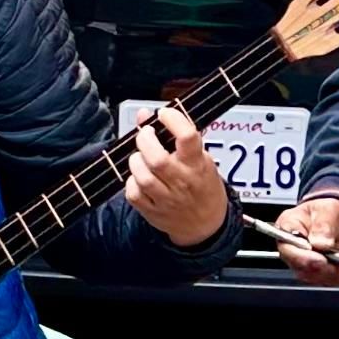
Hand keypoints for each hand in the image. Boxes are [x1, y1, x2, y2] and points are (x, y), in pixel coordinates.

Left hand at [125, 104, 228, 247]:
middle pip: (157, 159)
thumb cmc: (201, 185)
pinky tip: (139, 177)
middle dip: (145, 140)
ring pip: (143, 177)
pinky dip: (131, 182)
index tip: (165, 114)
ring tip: (141, 157)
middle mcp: (183, 182)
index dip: (173, 119)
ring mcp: (167, 199)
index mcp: (197, 164)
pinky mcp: (153, 212)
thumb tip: (144, 114)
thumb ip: (172, 135)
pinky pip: (133, 194)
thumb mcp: (198, 157)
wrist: (207, 224)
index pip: (187, 137)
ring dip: (136, 161)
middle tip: (146, 135)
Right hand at [271, 192, 338, 284]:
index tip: (320, 259)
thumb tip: (319, 244)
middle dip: (327, 268)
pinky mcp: (322, 272)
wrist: (338, 218)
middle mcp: (294, 251)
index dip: (303, 258)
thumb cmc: (326, 211)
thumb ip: (322, 226)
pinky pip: (335, 279)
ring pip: (321, 277)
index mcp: (287, 230)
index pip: (288, 250)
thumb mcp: (327, 210)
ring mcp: (308, 264)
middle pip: (304, 269)